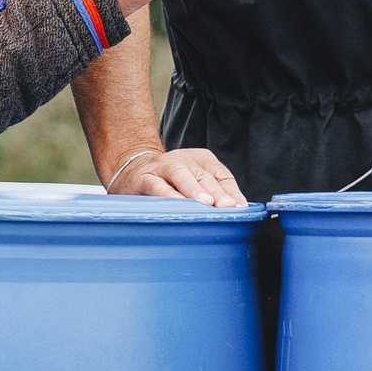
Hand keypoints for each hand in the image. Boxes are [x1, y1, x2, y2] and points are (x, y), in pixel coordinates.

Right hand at [109, 145, 247, 206]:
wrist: (131, 167)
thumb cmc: (169, 180)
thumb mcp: (194, 181)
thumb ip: (212, 192)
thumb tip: (236, 210)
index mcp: (201, 160)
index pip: (221, 175)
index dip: (232, 191)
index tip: (240, 208)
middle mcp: (184, 160)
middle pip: (204, 176)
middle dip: (217, 193)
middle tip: (228, 207)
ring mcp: (163, 167)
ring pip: (182, 175)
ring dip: (195, 189)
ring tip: (206, 203)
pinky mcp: (145, 177)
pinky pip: (157, 185)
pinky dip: (168, 194)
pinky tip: (177, 204)